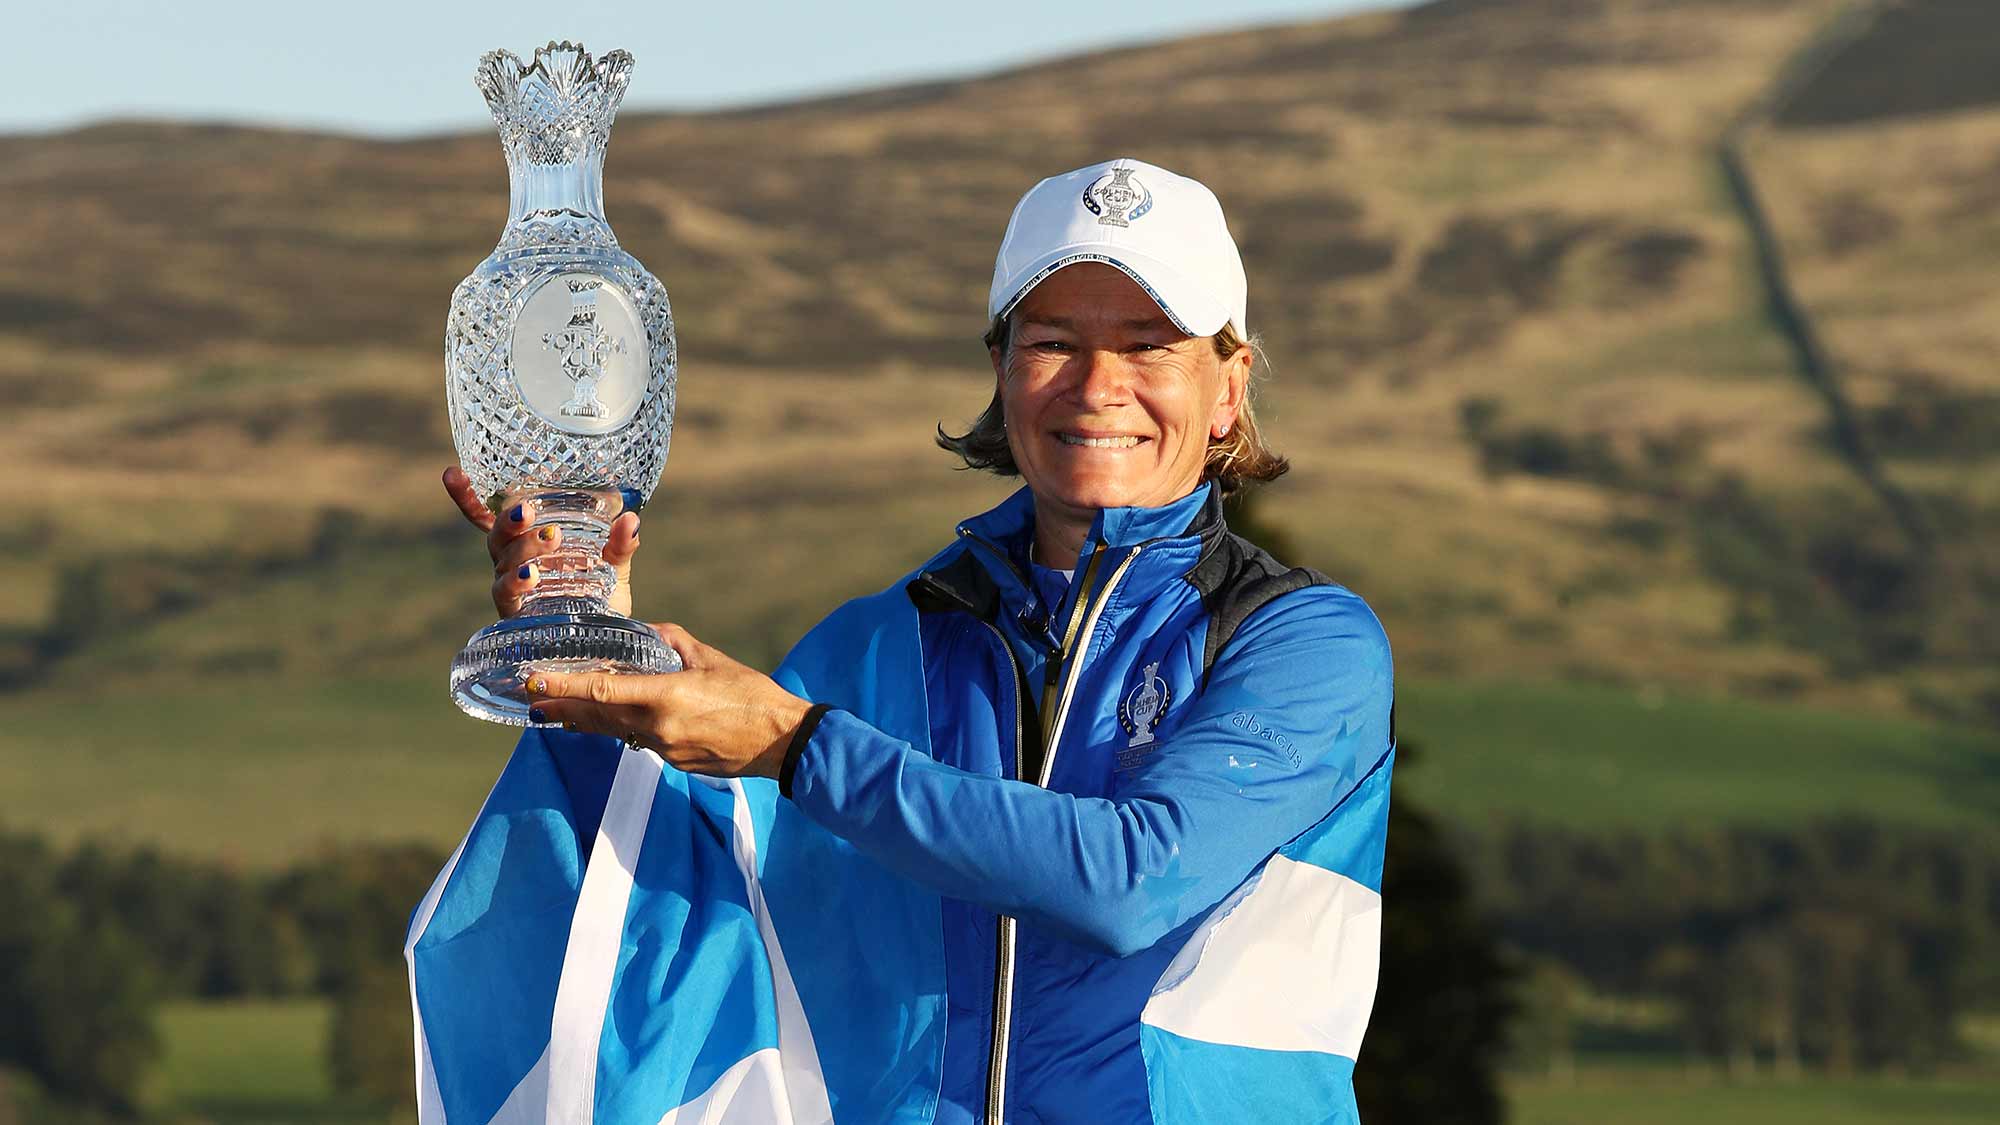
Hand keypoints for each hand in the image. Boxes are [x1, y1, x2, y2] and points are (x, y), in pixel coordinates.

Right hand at [443, 465, 641, 616]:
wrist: (605, 644)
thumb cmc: (600, 598)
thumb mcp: (613, 566)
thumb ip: (620, 545)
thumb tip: (631, 520)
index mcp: (528, 542)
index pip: (493, 515)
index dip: (469, 496)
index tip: (452, 473)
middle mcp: (512, 561)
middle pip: (497, 534)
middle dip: (509, 521)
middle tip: (529, 512)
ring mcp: (512, 587)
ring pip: (503, 560)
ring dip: (523, 547)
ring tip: (551, 539)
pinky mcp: (516, 613)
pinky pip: (506, 593)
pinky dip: (516, 583)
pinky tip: (530, 576)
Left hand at [522, 623, 813, 779]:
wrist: (781, 742)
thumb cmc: (752, 696)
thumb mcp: (712, 659)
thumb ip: (675, 642)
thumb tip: (649, 629)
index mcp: (666, 697)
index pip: (603, 690)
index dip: (566, 686)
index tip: (536, 682)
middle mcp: (658, 728)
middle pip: (599, 716)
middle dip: (563, 706)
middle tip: (532, 699)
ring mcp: (665, 750)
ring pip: (616, 731)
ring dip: (587, 720)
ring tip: (559, 712)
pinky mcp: (674, 762)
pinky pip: (639, 741)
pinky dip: (621, 728)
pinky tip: (612, 721)